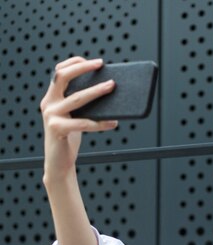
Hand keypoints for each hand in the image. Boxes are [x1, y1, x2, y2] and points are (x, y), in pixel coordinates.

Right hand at [40, 56, 117, 181]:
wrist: (59, 162)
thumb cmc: (69, 138)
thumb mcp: (74, 117)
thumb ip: (82, 105)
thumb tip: (108, 93)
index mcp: (51, 97)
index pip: (59, 72)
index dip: (74, 63)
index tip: (93, 62)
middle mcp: (48, 103)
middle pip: (63, 76)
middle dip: (82, 68)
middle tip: (101, 65)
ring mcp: (51, 115)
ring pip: (77, 98)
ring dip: (96, 91)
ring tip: (111, 86)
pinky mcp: (57, 129)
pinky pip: (83, 123)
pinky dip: (100, 123)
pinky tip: (113, 123)